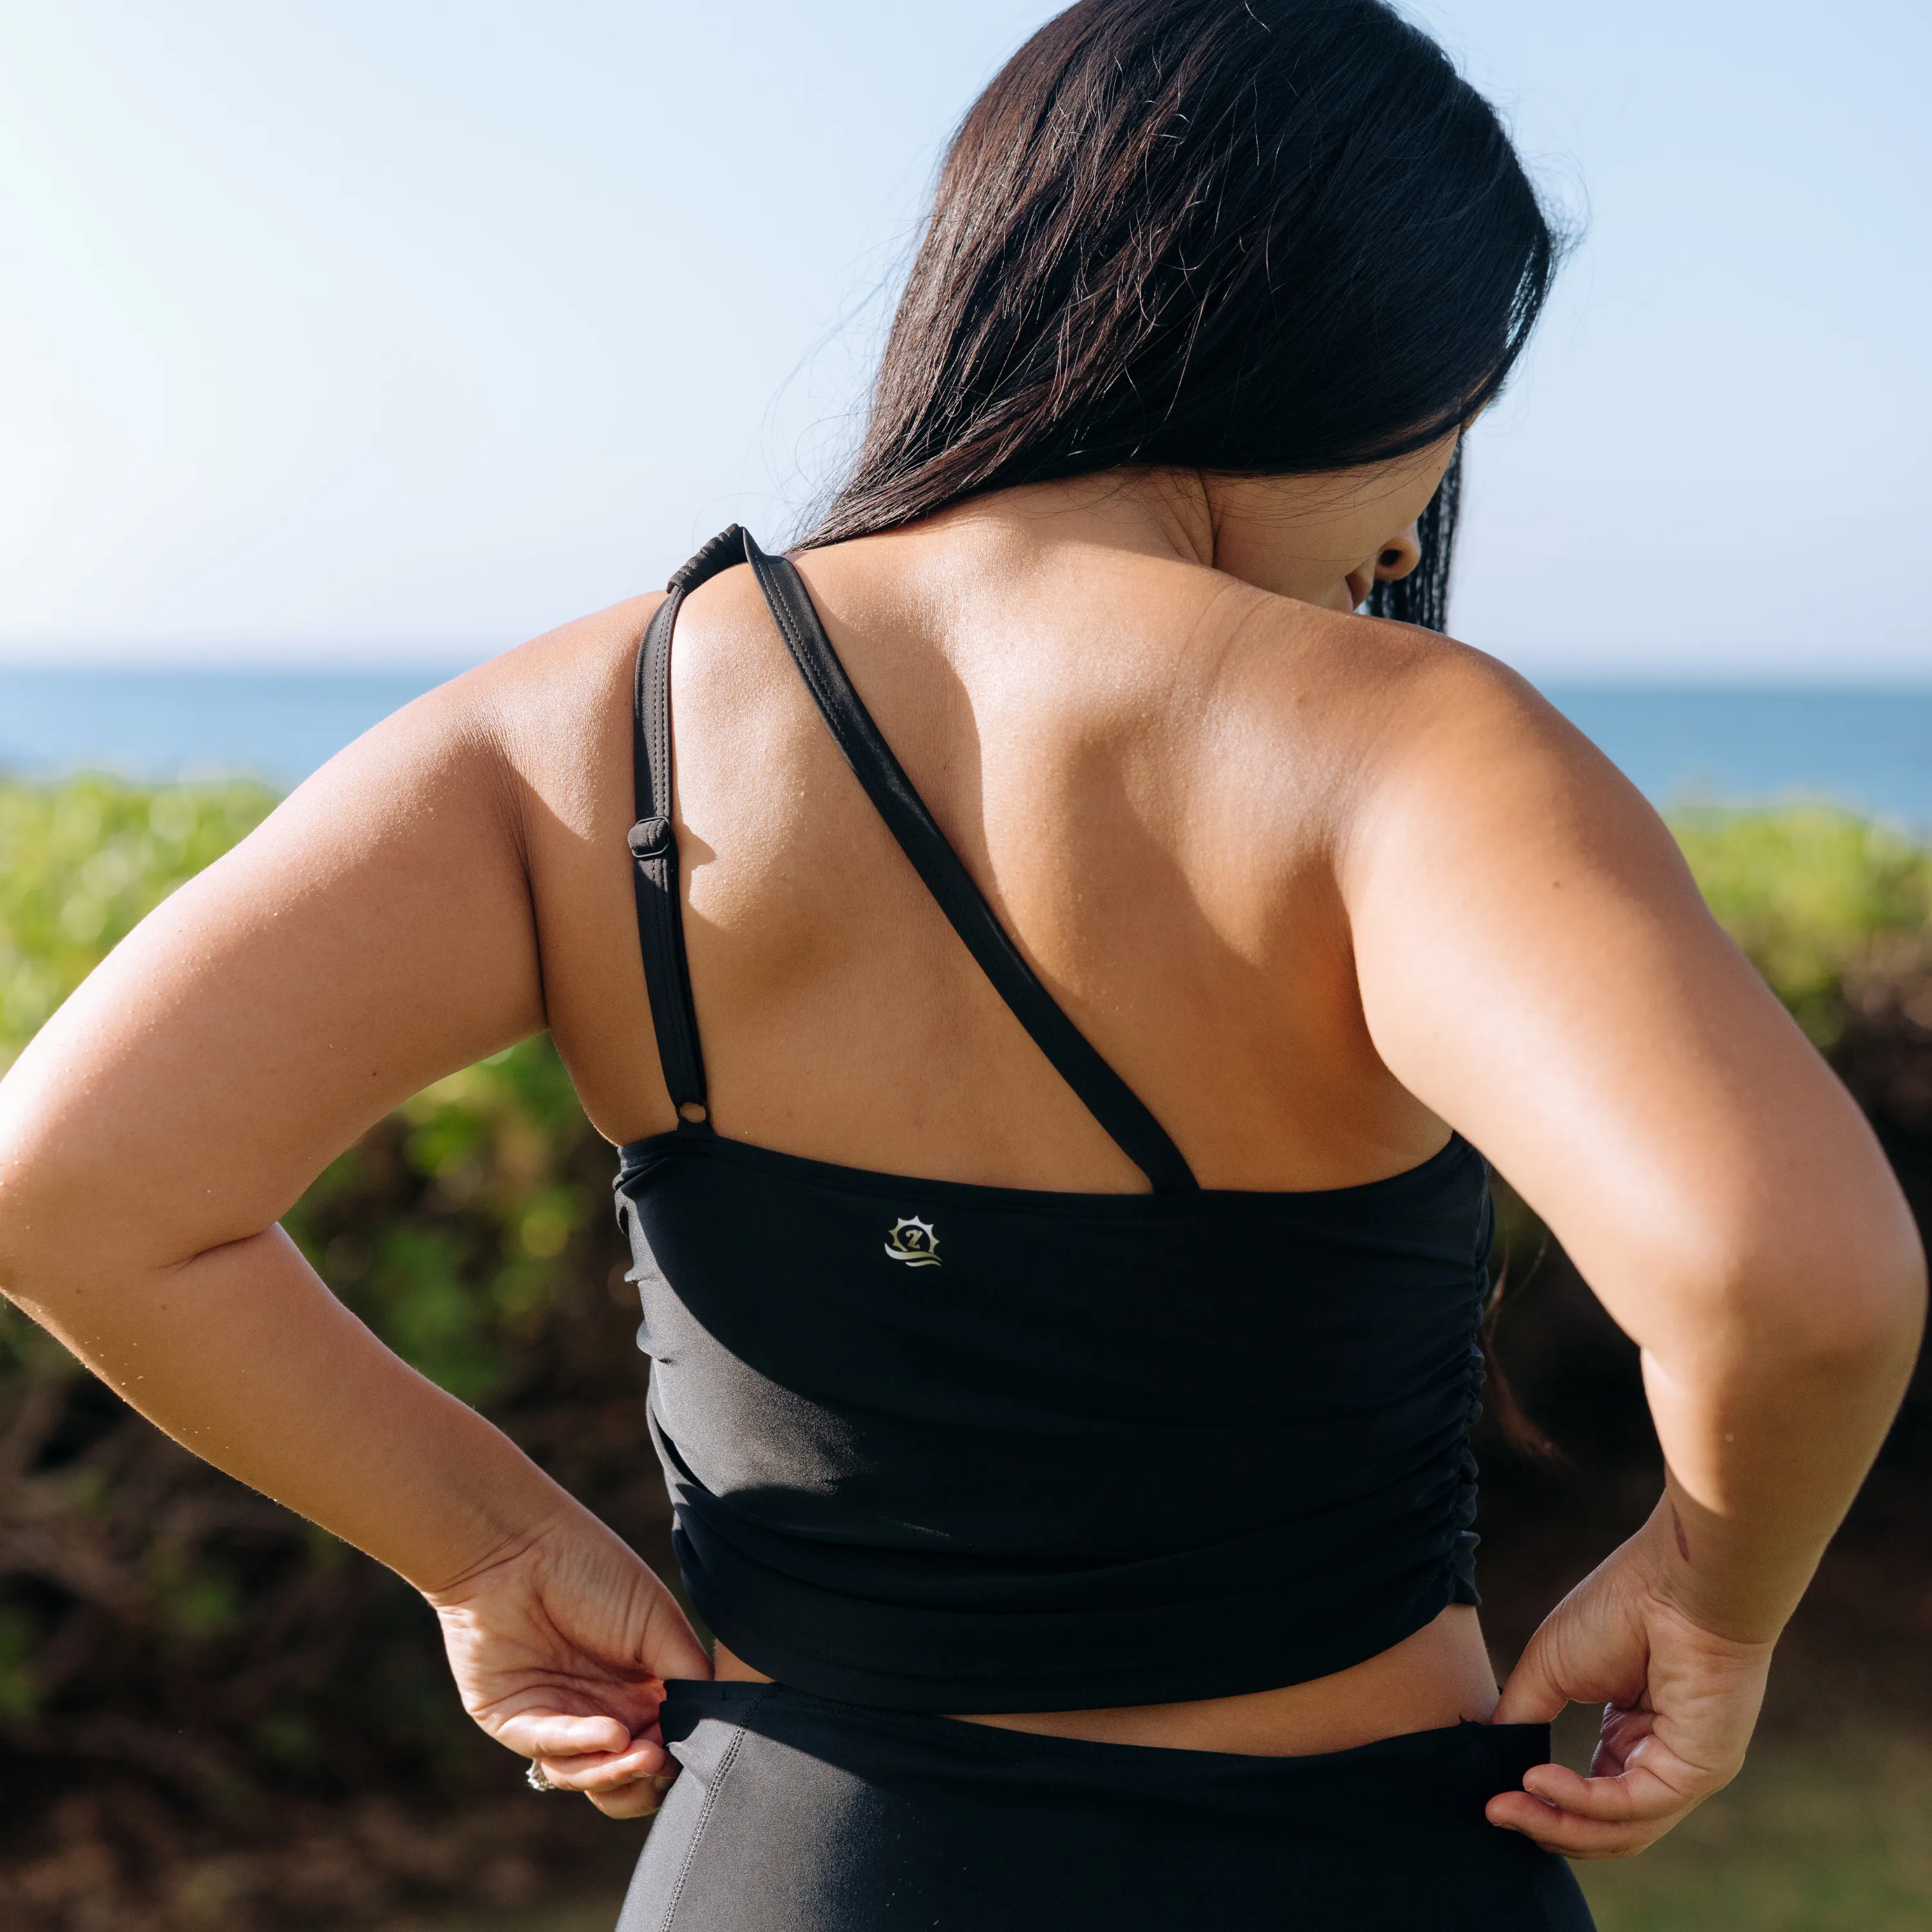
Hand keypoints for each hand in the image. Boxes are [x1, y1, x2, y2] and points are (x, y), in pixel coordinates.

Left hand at [425, 1512, 711, 1817]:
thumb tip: (713, 1732)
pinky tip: (611, 1734)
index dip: (682, 1756)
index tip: (696, 1746)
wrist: (518, 1546)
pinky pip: (549, 1751)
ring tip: (643, 1755)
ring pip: (590, 1776)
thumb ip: (688, 1679)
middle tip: (662, 1759)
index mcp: (641, 1689)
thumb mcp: (659, 1622)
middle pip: (630, 1777)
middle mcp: (602, 1711)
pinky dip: (582, 1749)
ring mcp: (558, 1720)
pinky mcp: (516, 1722)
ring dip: (618, 1773)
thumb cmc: (595, 1570)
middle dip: (649, 1779)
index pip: (668, 1745)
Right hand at [1487, 1508, 1772, 1857]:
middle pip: (1603, 1827)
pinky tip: (1540, 1780)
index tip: (1491, 1799)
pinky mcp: (1695, 1773)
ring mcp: (1681, 1771)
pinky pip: (1632, 1806)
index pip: (1589, 1796)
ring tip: (1508, 1807)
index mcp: (1631, 1733)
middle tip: (1495, 1812)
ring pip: (1619, 1831)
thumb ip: (1522, 1716)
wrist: (1675, 1583)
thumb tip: (1492, 1759)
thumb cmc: (1619, 1608)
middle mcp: (1658, 1759)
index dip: (1541, 1805)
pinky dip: (1581, 1801)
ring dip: (1557, 1826)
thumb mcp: (1549, 1667)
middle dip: (1544, 1826)